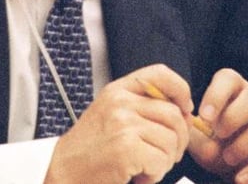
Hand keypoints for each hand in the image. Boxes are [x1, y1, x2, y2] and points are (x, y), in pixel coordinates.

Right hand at [44, 64, 191, 183]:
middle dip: (179, 140)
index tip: (185, 109)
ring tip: (144, 167)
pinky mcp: (126, 149)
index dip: (181, 90)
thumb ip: (141, 106)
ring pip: (171, 140)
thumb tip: (184, 111)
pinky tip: (139, 176)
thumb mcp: (111, 114)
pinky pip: (161, 161)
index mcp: (118, 90)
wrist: (62, 171)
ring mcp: (123, 124)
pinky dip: (155, 175)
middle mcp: (120, 102)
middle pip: (174, 113)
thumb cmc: (89, 149)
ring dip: (165, 161)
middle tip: (166, 155)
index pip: (161, 73)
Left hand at [187, 68, 247, 183]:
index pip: (228, 79)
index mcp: (233, 90)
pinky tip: (242, 178)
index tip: (204, 117)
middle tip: (219, 135)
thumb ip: (200, 137)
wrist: (235, 166)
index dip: (216, 96)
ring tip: (228, 160)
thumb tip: (212, 146)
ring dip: (245, 146)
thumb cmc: (214, 143)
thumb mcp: (200, 137)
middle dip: (235, 117)